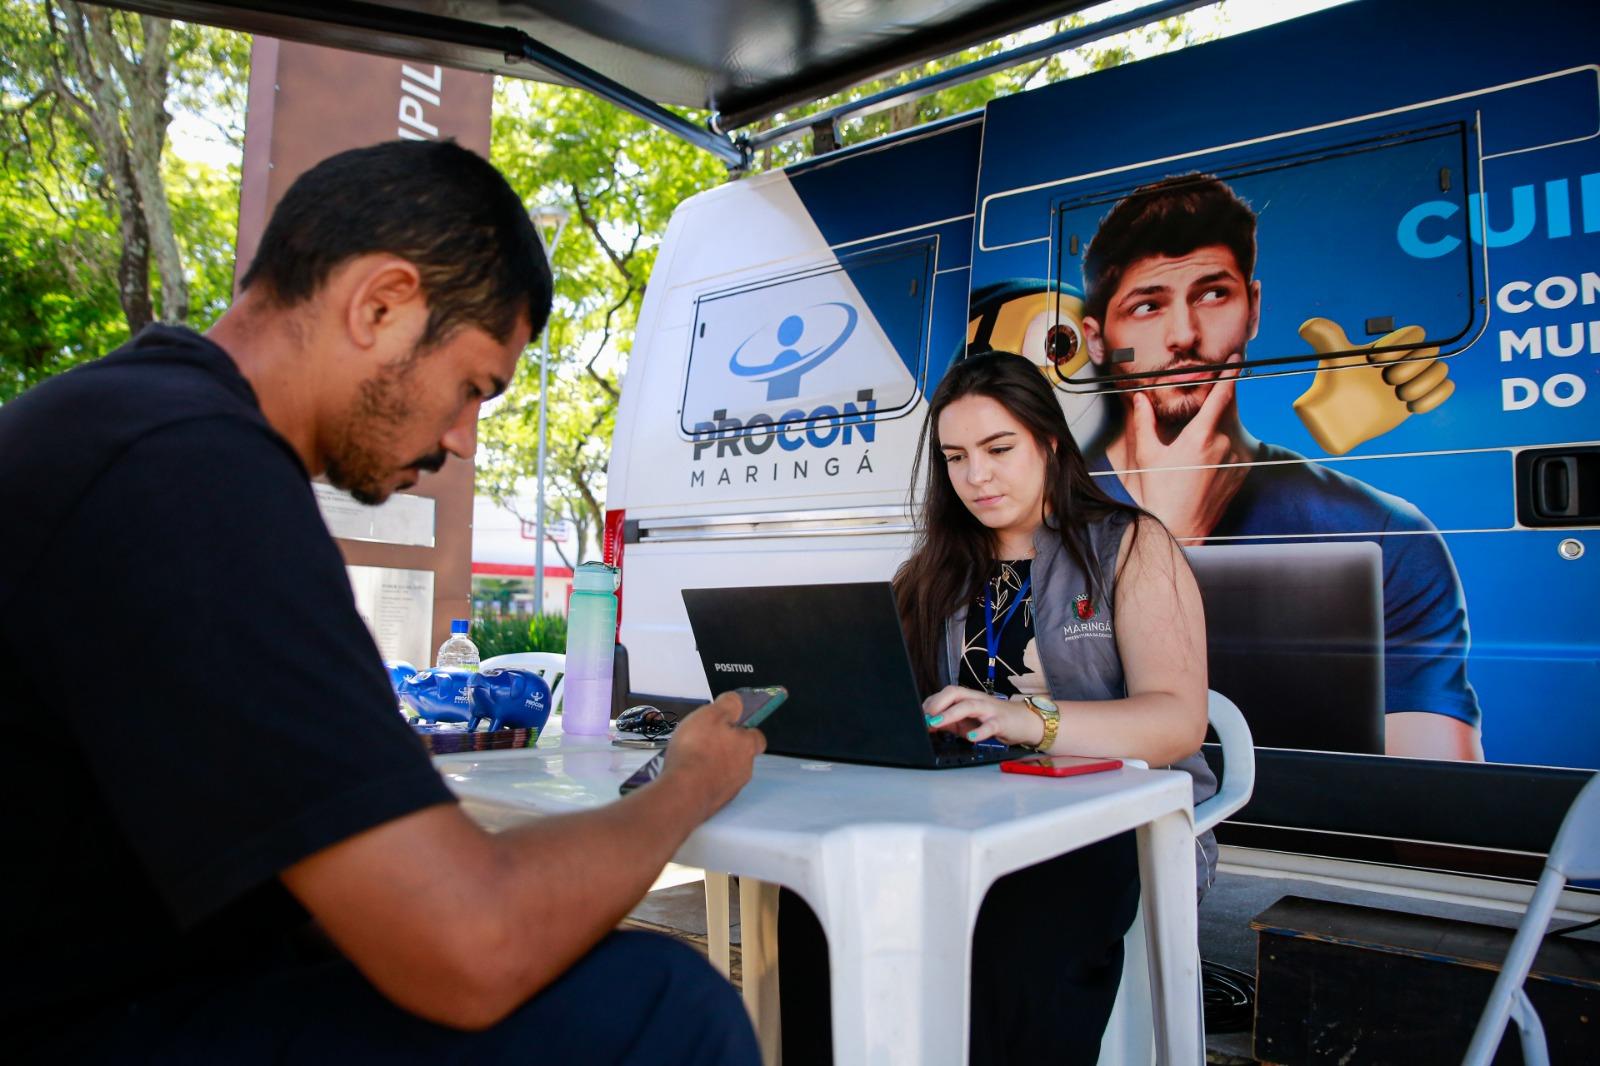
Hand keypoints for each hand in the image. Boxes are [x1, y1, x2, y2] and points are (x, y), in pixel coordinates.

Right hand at [658, 692, 765, 820]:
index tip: (727, 726)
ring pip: (726, 773)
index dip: (743, 730)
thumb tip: (737, 701)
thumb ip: (728, 705)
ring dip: (713, 766)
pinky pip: (712, 787)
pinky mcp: (715, 803)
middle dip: (726, 749)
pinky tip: (686, 776)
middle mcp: (744, 770)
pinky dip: (703, 781)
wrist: (683, 793)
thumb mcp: (711, 715)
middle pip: (740, 756)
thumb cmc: (697, 749)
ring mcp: (730, 790)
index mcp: (747, 746)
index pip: (756, 736)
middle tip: (704, 742)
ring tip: (691, 759)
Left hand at [922, 685, 1044, 747]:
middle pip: (955, 693)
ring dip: (950, 714)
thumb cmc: (993, 720)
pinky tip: (971, 738)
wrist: (1025, 722)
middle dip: (937, 703)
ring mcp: (989, 709)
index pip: (945, 693)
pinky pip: (990, 725)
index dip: (930, 702)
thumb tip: (927, 725)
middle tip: (924, 717)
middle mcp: (977, 699)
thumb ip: (949, 721)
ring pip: (969, 706)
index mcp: (967, 697)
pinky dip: (980, 731)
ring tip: (936, 723)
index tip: (918, 715)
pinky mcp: (1001, 722)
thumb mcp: (968, 721)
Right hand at [1120, 354, 1247, 539]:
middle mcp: (1224, 445)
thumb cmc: (1161, 494)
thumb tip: (1139, 400)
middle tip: (1210, 394)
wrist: (1182, 529)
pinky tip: (1206, 458)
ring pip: (1232, 430)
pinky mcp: (1241, 473)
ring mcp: (1236, 460)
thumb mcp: (1148, 455)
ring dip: (1220, 426)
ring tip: (1199, 442)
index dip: (1229, 373)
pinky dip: (1225, 444)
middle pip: (1228, 410)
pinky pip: (1236, 448)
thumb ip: (1144, 422)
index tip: (1234, 359)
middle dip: (1221, 399)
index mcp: (1201, 436)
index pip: (1222, 395)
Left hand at [1293, 318, 1454, 455]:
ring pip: (1441, 369)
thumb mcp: (1332, 359)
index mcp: (1389, 346)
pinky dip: (1435, 397)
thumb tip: (1306, 326)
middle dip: (1411, 368)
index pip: (1415, 333)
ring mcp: (1415, 378)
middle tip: (1387, 382)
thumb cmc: (1335, 385)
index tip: (1376, 362)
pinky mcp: (1420, 396)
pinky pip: (1447, 388)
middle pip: (1430, 352)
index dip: (1402, 346)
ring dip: (1424, 384)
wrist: (1341, 419)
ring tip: (1400, 397)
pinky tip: (1412, 407)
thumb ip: (1324, 338)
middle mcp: (1405, 359)